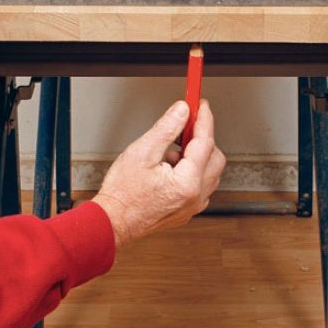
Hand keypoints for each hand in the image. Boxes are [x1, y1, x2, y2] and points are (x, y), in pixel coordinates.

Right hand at [92, 100, 224, 247]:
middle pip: (215, 157)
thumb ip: (166, 128)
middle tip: (185, 126)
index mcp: (187, 183)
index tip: (201, 105)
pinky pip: (201, 185)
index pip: (205, 142)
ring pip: (210, 172)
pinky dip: (193, 171)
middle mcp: (195, 197)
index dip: (204, 119)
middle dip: (202, 138)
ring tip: (169, 153)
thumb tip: (182, 111)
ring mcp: (192, 206)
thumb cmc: (122, 193)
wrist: (112, 221)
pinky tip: (170, 168)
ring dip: (196, 156)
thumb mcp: (142, 151)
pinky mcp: (187, 210)